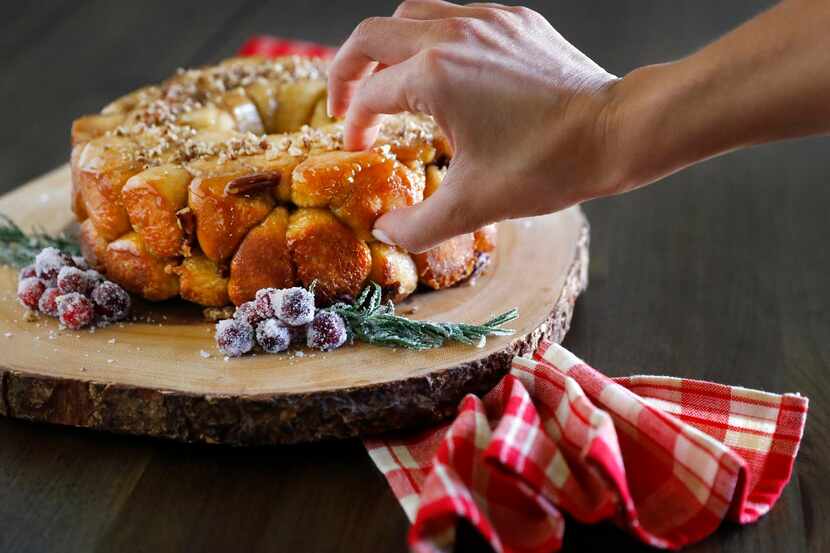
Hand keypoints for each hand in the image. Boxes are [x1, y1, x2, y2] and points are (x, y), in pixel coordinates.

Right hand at [327, 0, 620, 251]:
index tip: (361, 149)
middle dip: (348, 71)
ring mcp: (487, 21)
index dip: (356, 126)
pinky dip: (434, 40)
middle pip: (372, 36)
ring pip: (412, 14)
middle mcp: (454, 34)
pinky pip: (456, 16)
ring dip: (388, 48)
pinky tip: (445, 73)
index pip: (370, 96)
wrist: (616, 133)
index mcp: (434, 74)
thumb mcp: (473, 205)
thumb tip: (384, 233)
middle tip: (346, 104)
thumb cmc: (548, 165)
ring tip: (388, 83)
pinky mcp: (515, 22)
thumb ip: (417, 226)